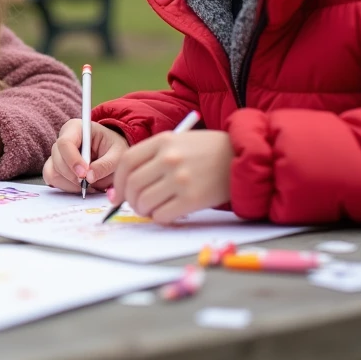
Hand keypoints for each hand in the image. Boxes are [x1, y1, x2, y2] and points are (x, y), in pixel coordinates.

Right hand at [43, 119, 126, 192]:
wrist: (113, 153)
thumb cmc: (114, 148)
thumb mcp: (118, 153)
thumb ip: (105, 165)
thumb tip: (89, 178)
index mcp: (75, 128)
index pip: (65, 143)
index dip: (72, 160)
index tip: (84, 174)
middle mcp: (62, 140)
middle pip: (57, 158)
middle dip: (72, 175)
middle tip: (90, 184)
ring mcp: (57, 155)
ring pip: (53, 171)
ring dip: (70, 183)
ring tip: (89, 186)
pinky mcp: (56, 168)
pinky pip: (53, 179)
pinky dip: (66, 187)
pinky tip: (81, 187)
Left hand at [110, 129, 232, 223]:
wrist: (242, 157)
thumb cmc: (208, 151)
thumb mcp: (178, 142)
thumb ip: (152, 157)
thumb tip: (124, 187)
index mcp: (163, 141)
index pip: (126, 162)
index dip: (118, 181)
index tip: (118, 193)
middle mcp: (169, 158)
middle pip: (133, 184)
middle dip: (129, 200)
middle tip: (136, 205)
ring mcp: (180, 179)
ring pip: (144, 202)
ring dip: (142, 211)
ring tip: (150, 210)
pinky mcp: (193, 199)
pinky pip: (162, 215)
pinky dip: (158, 218)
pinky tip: (165, 214)